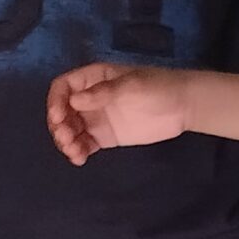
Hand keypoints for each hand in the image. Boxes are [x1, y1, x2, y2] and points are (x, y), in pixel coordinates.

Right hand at [49, 63, 190, 164]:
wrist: (182, 106)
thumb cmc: (157, 88)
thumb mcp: (131, 85)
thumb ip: (103, 93)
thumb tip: (75, 100)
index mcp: (93, 79)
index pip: (64, 87)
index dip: (56, 101)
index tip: (57, 117)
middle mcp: (90, 98)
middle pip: (63, 111)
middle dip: (59, 125)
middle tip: (67, 137)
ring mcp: (97, 118)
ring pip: (71, 129)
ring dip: (66, 141)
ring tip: (74, 151)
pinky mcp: (105, 137)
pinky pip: (85, 144)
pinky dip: (78, 151)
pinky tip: (79, 159)